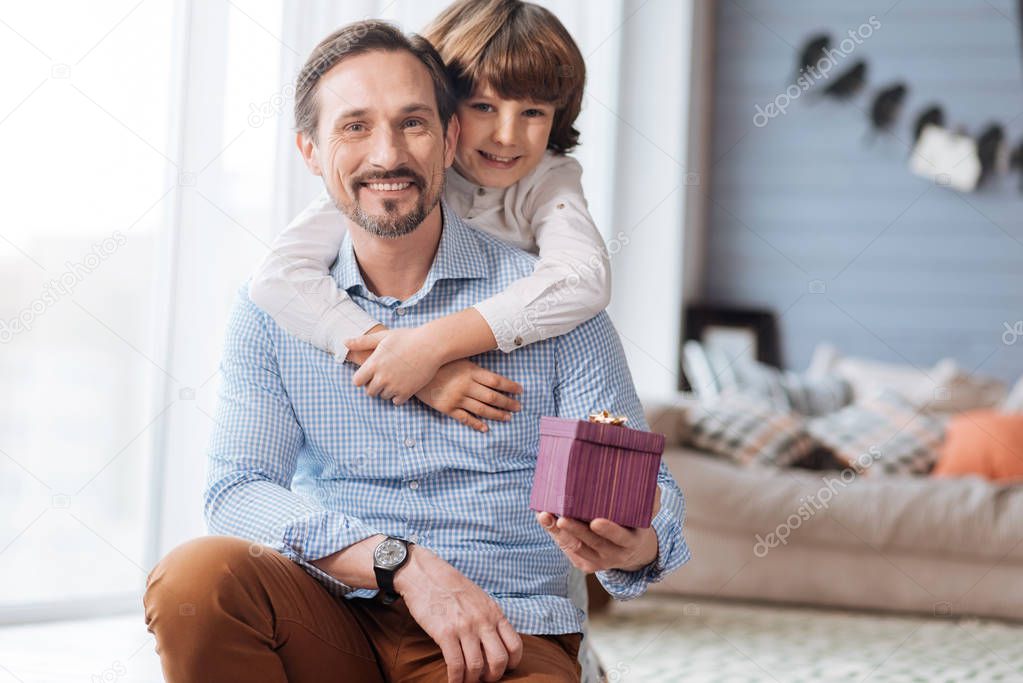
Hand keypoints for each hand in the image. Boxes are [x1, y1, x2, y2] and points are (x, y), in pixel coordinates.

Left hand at [347, 328, 444, 403]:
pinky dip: (398, 395)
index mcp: (374, 364)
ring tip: (396, 377)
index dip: (362, 378)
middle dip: (374, 385)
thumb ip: (363, 342)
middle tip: (385, 375)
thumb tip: (344, 342)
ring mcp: (395, 386)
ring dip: (387, 390)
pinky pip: (396, 401)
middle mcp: (382, 377)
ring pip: (383, 396)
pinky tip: (403, 384)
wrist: (432, 345)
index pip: (357, 381)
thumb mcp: (383, 337)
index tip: (370, 373)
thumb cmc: (407, 338)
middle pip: (370, 391)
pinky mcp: (407, 392)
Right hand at [395, 545, 522, 682]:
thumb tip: (495, 642)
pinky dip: (456, 679)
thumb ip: (489, 618)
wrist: (425, 574)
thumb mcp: (479, 598)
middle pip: (499, 660)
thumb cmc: (451, 586)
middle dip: (492, 676)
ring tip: (466, 681)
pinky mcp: (444, 633)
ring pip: (477, 667)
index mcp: (494, 612)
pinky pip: (455, 665)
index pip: (515, 645)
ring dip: (472, 680)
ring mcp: (464, 627)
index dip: (511, 664)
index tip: (502, 669)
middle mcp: (483, 621)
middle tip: (483, 679)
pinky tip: (453, 681)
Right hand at [415, 359, 522, 431]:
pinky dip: (476, 424)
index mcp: (471, 371)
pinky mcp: (446, 408)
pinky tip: (485, 428)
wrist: (413, 370)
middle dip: (508, 403)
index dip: (510, 387)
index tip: (520, 391)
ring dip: (497, 415)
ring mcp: (456, 398)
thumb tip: (493, 368)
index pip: (497, 381)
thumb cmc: (439, 362)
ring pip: (481, 409)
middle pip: (493, 397)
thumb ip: (475, 366)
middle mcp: (466, 386)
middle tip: (518, 407)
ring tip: (508, 417)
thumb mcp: (459, 358)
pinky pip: (465, 418)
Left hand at [536, 488, 661, 572]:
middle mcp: (615, 554)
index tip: (595, 521)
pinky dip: (555, 534)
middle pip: (593, 543)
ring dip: (559, 532)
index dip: (609, 530)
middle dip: (576, 531)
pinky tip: (544, 519)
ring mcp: (599, 561)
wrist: (631, 551)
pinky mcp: (585, 563)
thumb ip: (650, 499)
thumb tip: (648, 477)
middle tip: (562, 517)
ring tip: (545, 516)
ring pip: (576, 547)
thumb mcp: (647, 512)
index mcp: (632, 540)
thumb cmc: (635, 521)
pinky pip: (568, 550)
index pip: (620, 537)